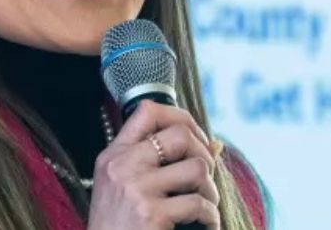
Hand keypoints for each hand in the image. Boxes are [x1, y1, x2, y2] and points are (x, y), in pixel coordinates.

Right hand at [87, 101, 220, 229]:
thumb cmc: (119, 229)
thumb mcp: (128, 190)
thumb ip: (163, 164)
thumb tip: (217, 144)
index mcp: (113, 156)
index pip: (147, 111)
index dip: (180, 117)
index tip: (196, 139)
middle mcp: (121, 166)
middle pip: (180, 135)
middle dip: (204, 155)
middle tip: (205, 178)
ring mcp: (135, 188)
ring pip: (197, 168)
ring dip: (210, 190)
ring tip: (205, 206)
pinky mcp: (150, 214)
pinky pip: (199, 203)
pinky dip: (210, 217)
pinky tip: (204, 225)